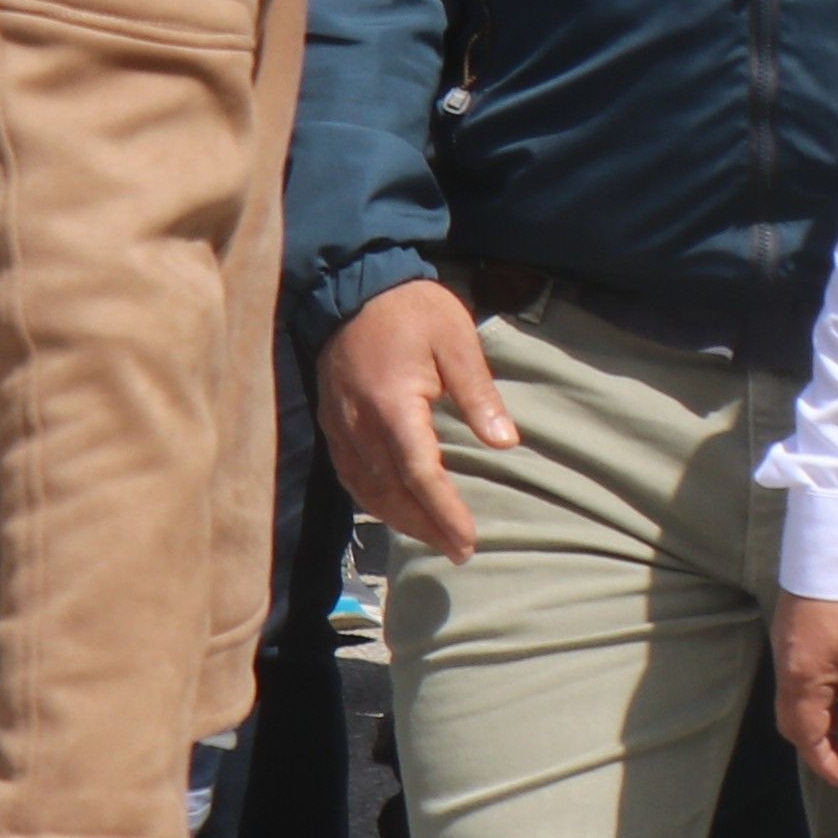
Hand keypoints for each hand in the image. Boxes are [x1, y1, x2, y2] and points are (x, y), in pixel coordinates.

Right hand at [315, 276, 517, 562]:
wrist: (354, 287)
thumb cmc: (413, 311)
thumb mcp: (457, 341)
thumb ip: (479, 394)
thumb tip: (506, 443)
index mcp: (393, 406)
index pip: (419, 475)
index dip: (443, 513)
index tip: (468, 541)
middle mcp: (359, 426)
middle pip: (391, 493)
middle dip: (425, 527)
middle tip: (459, 551)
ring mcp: (340, 428)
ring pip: (366, 491)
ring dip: (399, 520)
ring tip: (434, 538)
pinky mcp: (332, 425)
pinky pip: (350, 476)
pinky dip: (374, 500)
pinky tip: (396, 509)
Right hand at [775, 593, 837, 789]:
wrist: (834, 543)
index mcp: (804, 678)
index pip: (807, 733)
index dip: (824, 759)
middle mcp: (789, 668)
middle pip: (799, 720)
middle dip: (827, 742)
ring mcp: (790, 650)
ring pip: (805, 698)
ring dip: (832, 716)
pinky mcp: (797, 634)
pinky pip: (809, 677)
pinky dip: (830, 692)